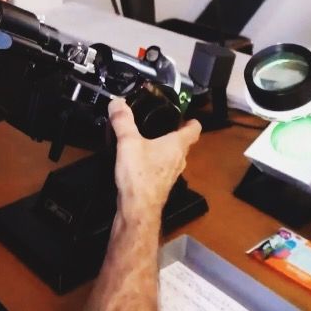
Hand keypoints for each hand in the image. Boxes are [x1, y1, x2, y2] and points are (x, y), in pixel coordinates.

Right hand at [107, 98, 201, 219]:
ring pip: (173, 157)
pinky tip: (140, 162)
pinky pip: (162, 169)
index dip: (191, 120)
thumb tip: (117, 101)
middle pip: (183, 143)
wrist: (138, 209)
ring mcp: (171, 175)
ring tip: (149, 140)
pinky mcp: (161, 186)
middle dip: (175, 133)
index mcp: (177, 145)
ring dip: (165, 149)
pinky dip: (156, 163)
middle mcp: (179, 160)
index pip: (194, 129)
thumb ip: (123, 121)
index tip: (184, 114)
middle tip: (161, 123)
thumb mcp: (128, 143)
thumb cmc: (139, 174)